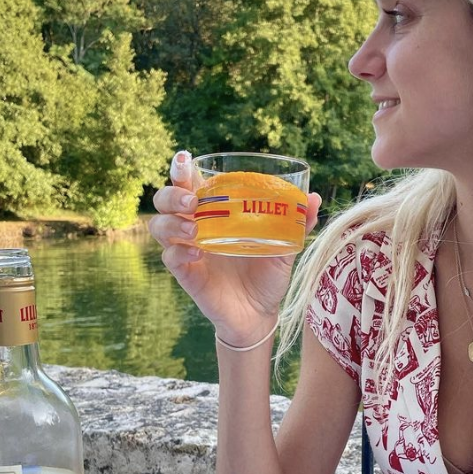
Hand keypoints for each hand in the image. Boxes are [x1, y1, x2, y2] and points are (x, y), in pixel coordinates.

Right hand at [148, 150, 321, 345]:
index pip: (190, 185)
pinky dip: (179, 252)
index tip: (186, 159)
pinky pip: (170, 257)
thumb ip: (297, 223)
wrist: (261, 314)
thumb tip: (313, 198)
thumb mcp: (285, 247)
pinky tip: (196, 254)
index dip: (181, 169)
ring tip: (194, 228)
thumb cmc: (267, 276)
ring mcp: (188, 251)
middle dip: (172, 194)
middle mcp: (196, 228)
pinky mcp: (187, 275)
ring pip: (159, 226)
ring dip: (172, 221)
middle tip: (192, 201)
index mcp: (215, 214)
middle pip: (165, 200)